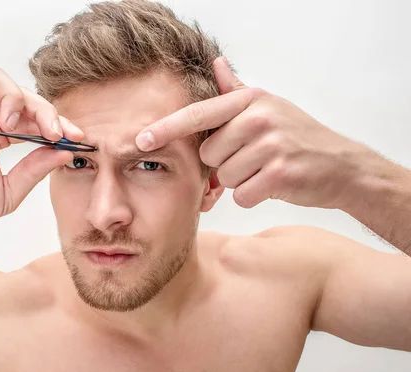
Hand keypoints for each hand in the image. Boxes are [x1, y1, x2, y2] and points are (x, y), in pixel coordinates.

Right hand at [0, 65, 81, 239]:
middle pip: (19, 93)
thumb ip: (35, 168)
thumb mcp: (9, 191)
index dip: (57, 122)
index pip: (33, 117)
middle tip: (53, 131)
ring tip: (10, 123)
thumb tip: (66, 151)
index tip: (76, 136)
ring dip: (10, 94)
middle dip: (42, 109)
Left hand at [135, 57, 370, 209]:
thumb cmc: (297, 137)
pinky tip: (272, 184)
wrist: (342, 165)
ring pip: (223, 178)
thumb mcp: (269, 107)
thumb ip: (237, 91)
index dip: (166, 128)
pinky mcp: (280, 173)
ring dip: (239, 181)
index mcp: (250, 101)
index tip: (140, 139)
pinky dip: (253, 196)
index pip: (198, 114)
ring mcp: (271, 144)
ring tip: (264, 170)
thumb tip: (216, 63)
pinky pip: (242, 195)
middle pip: (208, 156)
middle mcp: (259, 117)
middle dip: (223, 165)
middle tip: (251, 159)